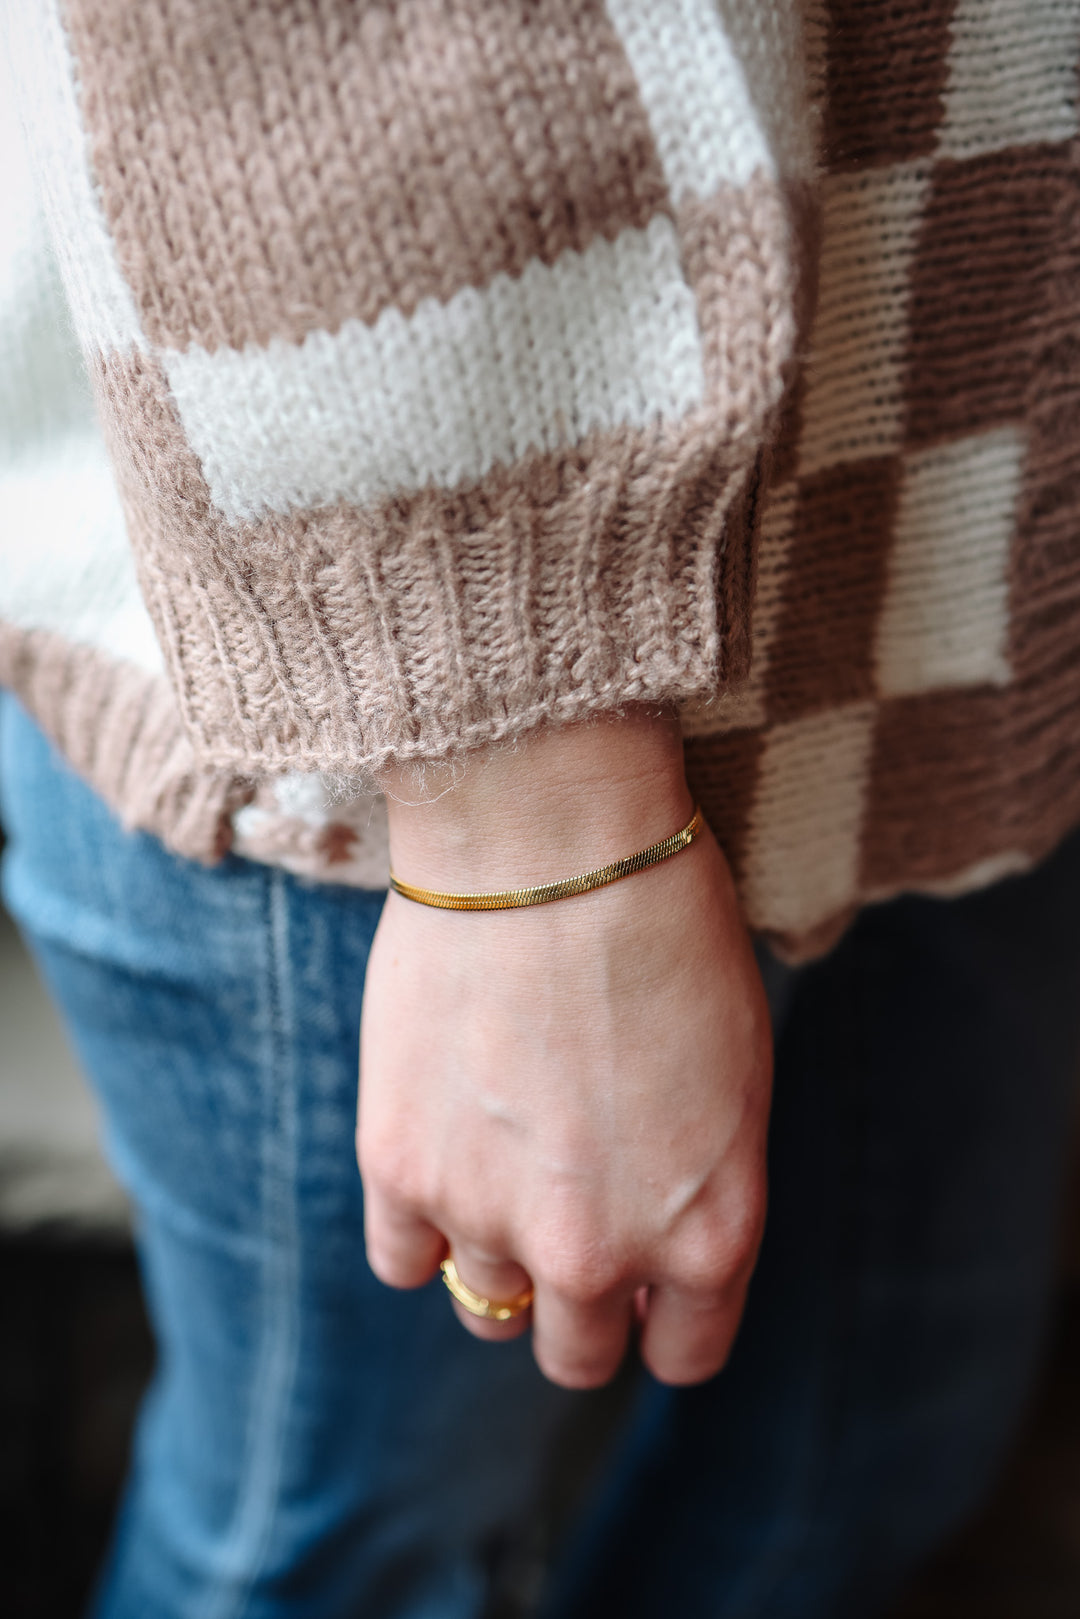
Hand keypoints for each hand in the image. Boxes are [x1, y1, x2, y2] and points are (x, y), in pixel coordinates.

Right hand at [358, 710, 772, 1387]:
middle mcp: (602, 1251)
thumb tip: (651, 1257)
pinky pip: (404, 1262)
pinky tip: (443, 1153)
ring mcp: (493, 1219)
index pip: (685, 1353)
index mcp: (710, 1231)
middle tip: (568, 1221)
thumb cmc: (667, 930)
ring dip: (500, 1250)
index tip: (645, 1283)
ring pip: (489, 1308)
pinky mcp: (401, 1172)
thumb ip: (701, 1188)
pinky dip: (423, 1225)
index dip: (664, 1317)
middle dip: (582, 1303)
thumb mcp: (738, 1076)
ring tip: (505, 1151)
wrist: (551, 842)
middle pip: (576, 1355)